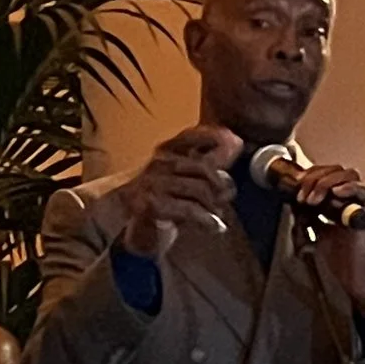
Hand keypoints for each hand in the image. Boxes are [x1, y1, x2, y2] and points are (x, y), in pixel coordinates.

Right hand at [117, 127, 240, 259]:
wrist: (127, 228)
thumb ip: (205, 164)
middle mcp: (158, 163)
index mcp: (164, 151)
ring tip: (218, 215)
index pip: (191, 136)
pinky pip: (190, 209)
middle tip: (227, 197)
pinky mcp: (153, 205)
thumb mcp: (182, 179)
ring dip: (214, 205)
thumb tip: (235, 146)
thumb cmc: (159, 201)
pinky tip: (215, 227)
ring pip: (198, 189)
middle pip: (201, 166)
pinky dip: (207, 220)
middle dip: (219, 183)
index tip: (237, 143)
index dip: (215, 137)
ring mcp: (154, 183)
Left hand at [291, 161, 364, 318]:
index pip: (326, 175)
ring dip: (327, 182)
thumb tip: (293, 202)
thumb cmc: (341, 259)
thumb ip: (308, 217)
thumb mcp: (317, 233)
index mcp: (340, 200)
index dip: (310, 178)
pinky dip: (350, 187)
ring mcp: (361, 204)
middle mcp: (352, 198)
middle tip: (301, 196)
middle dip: (314, 178)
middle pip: (335, 170)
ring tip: (313, 199)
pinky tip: (335, 192)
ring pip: (349, 175)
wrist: (356, 278)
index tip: (295, 192)